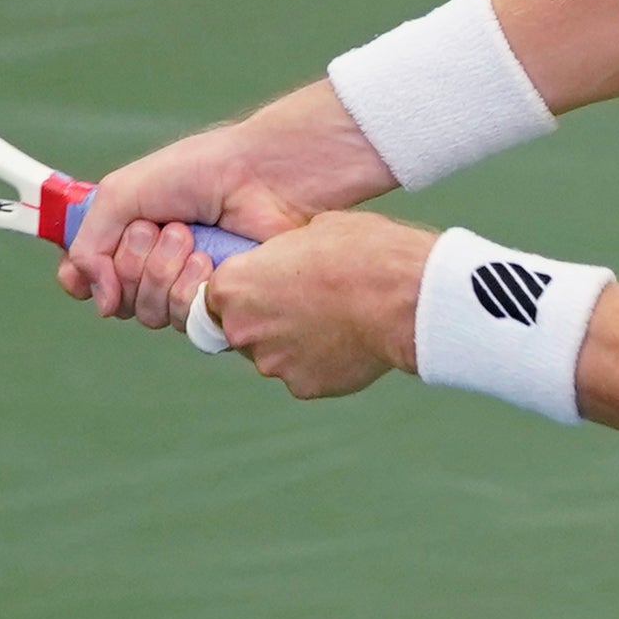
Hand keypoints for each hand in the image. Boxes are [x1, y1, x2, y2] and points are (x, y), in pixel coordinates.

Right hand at [54, 126, 309, 327]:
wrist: (261, 176)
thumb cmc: (200, 171)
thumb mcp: (123, 192)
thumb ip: (89, 243)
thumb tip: (99, 303)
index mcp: (130, 235)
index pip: (88, 277)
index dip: (83, 278)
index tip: (87, 271)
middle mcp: (156, 266)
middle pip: (117, 300)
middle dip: (132, 261)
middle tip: (162, 227)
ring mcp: (189, 287)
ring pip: (148, 313)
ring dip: (161, 271)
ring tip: (189, 237)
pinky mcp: (220, 305)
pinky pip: (183, 320)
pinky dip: (188, 287)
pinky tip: (208, 261)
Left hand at [196, 211, 432, 398]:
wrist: (402, 295)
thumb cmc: (361, 251)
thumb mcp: (312, 232)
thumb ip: (285, 257)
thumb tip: (290, 266)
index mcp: (234, 285)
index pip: (216, 296)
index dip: (245, 292)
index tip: (267, 287)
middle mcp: (242, 329)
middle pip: (241, 329)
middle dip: (268, 319)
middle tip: (305, 304)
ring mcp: (271, 363)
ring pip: (274, 355)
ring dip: (295, 343)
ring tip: (336, 322)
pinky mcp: (303, 387)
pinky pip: (304, 374)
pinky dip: (321, 363)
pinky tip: (350, 342)